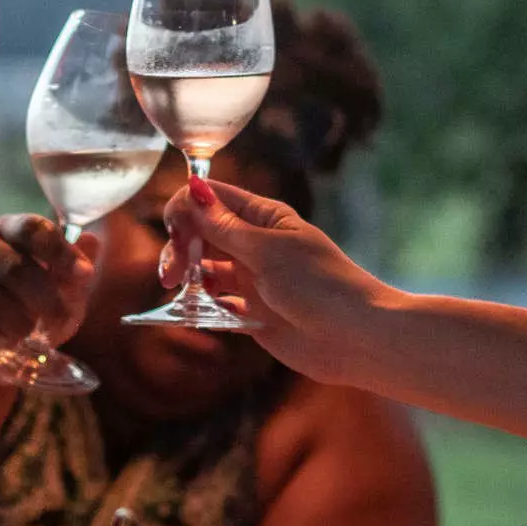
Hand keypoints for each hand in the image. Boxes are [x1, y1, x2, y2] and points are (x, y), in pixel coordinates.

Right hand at [0, 215, 99, 370]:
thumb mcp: (64, 285)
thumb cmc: (34, 303)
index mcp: (9, 231)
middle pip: (14, 267)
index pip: (32, 229)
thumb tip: (90, 242)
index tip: (85, 275)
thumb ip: (77, 266)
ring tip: (29, 333)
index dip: (60, 251)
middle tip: (61, 318)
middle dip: (46, 298)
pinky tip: (2, 341)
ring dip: (19, 323)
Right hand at [161, 177, 392, 384]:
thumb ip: (225, 227)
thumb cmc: (319, 284)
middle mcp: (255, 245)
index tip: (175, 233)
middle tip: (171, 275)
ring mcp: (253, 281)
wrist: (355, 337)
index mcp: (263, 218)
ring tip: (179, 292)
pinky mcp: (253, 314)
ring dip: (187, 278)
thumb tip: (193, 188)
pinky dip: (201, 308)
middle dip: (180, 248)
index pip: (212, 199)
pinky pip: (216, 306)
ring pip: (204, 271)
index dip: (186, 210)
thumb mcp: (267, 250)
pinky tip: (193, 313)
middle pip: (201, 235)